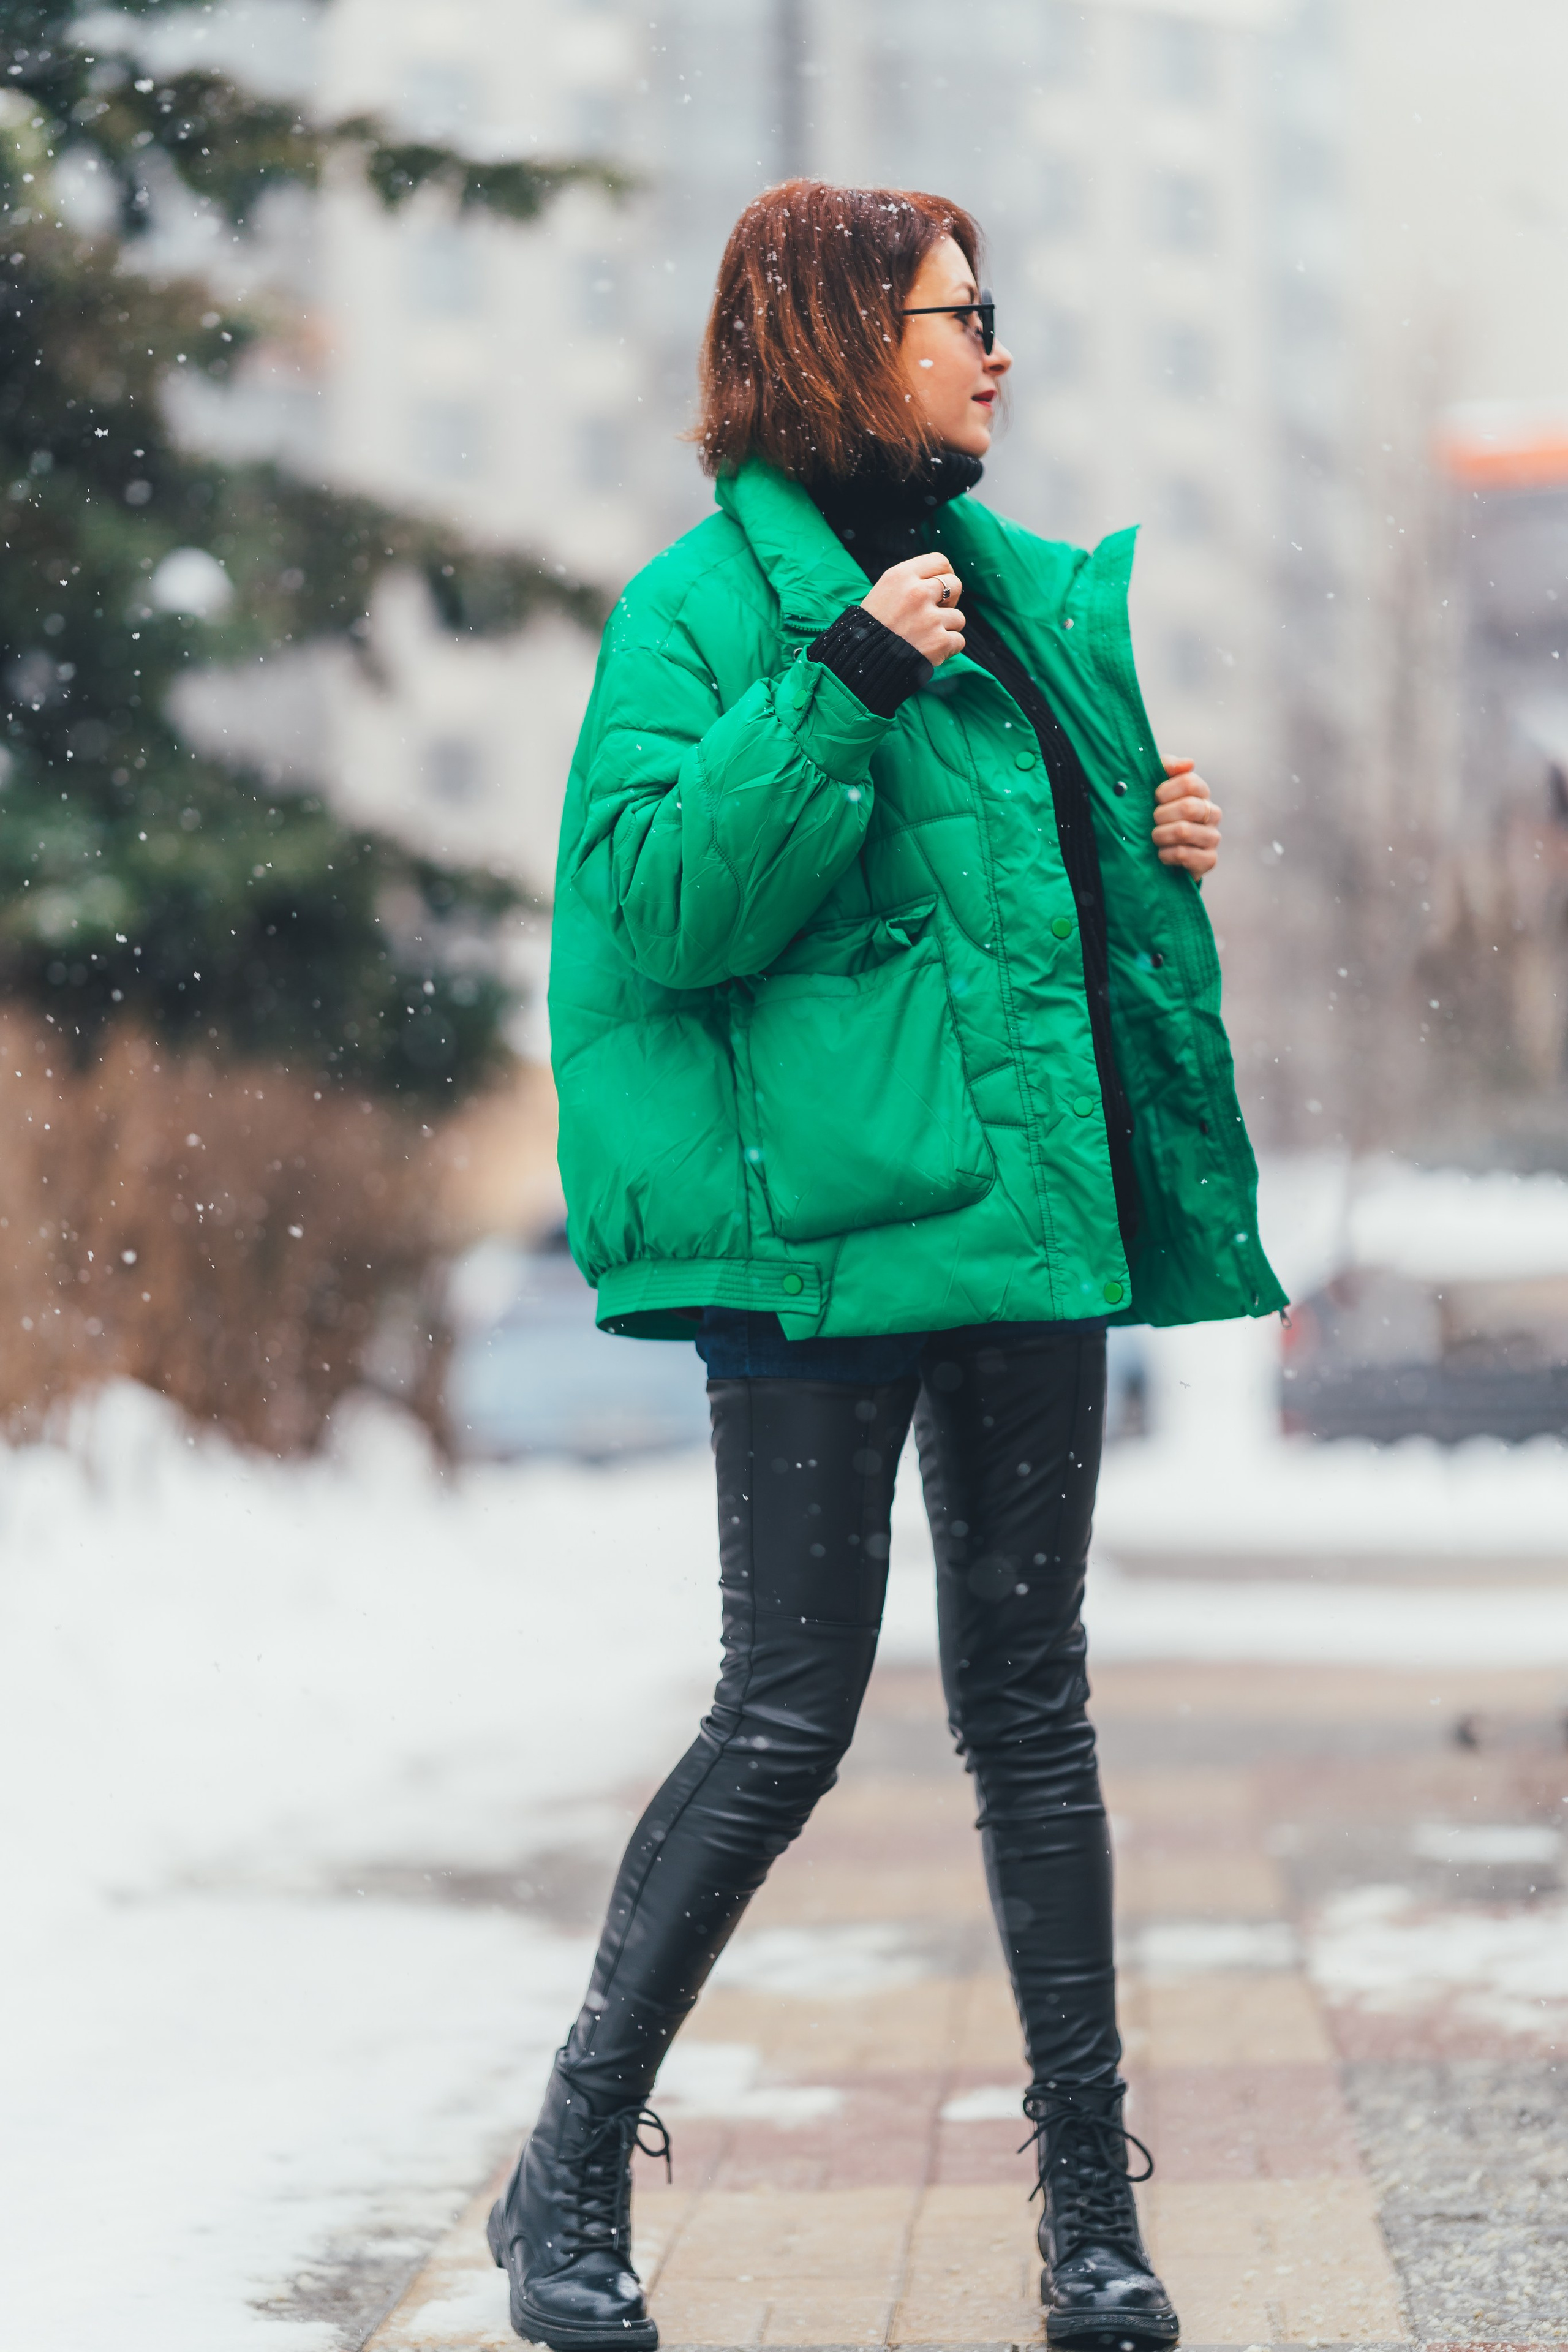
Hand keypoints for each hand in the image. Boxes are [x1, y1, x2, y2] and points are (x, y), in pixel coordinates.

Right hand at [860, 551, 965, 665]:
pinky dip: (948, 648)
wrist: (861, 662)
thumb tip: (942, 581)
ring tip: (927, 636)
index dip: (944, 574)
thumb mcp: (884, 591)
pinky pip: (959, 640)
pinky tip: (931, 650)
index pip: (940, 561)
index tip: (941, 588)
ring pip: (958, 617)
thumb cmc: (873, 627)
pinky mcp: (939, 642)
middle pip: (955, 584)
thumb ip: (911, 582)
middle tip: (936, 612)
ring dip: (947, 628)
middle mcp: (917, 593)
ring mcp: (930, 619)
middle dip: (950, 600)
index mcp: (902, 576)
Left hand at [1152, 758, 1221, 874]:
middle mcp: (1212, 813)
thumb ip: (1167, 767)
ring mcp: (1213, 837)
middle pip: (1188, 807)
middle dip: (1161, 815)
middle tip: (1152, 821)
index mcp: (1201, 793)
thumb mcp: (1155, 786)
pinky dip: (1166, 854)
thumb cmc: (1156, 815)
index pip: (1190, 783)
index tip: (1154, 798)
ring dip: (1161, 835)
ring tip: (1154, 838)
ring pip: (1184, 831)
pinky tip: (1161, 854)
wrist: (1156, 855)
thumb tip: (1189, 763)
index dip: (1165, 791)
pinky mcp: (1209, 859)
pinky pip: (1184, 854)